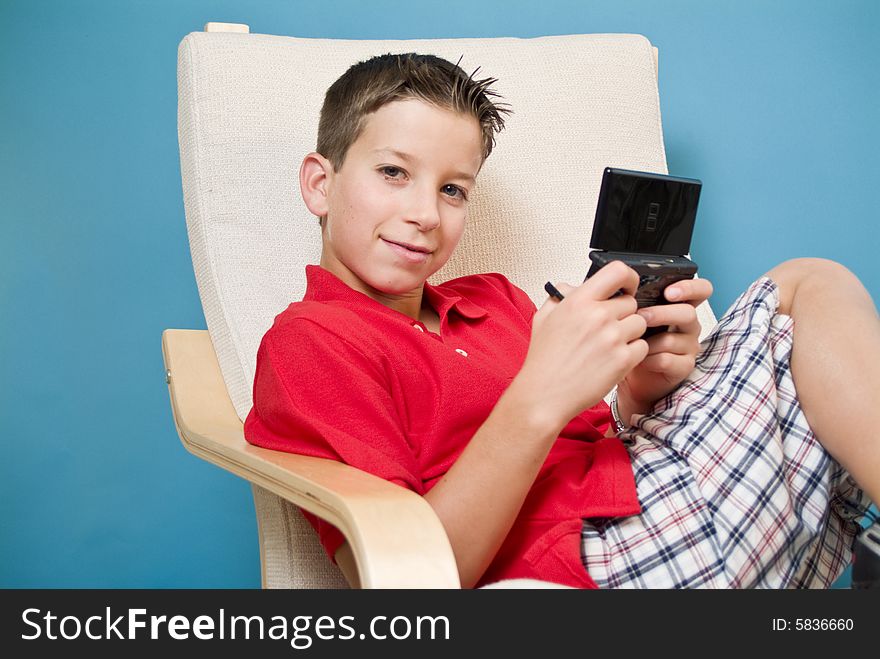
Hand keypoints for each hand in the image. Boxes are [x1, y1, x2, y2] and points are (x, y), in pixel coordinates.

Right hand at [514, 261, 648, 431]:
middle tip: (608, 329)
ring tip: (609, 347)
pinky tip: (613, 360)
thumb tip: (573, 286)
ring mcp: (612, 338)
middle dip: (623, 314)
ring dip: (629, 333)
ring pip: (640, 324)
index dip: (628, 278)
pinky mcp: (623, 360)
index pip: (618, 271)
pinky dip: (632, 353)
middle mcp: (598, 316)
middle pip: (631, 303)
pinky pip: (642, 346)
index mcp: (578, 301)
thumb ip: (560, 296)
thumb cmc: (543, 360)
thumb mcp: (543, 318)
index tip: (626, 287)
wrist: (544, 395)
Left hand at [617, 277, 713, 418]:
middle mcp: (684, 323)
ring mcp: (685, 345)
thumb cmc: (621, 341)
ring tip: (634, 340)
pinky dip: (653, 359)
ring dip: (654, 338)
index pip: (696, 289)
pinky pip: (672, 360)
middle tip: (644, 316)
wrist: (621, 373)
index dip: (688, 287)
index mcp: (672, 304)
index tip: (669, 290)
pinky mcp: (682, 366)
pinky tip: (639, 359)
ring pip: (679, 337)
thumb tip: (576, 285)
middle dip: (666, 312)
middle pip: (690, 311)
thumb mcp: (615, 315)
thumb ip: (606, 298)